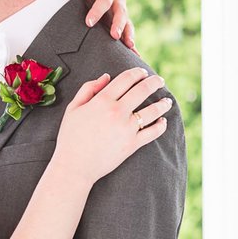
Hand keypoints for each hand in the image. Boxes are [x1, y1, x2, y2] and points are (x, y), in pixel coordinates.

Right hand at [53, 68, 172, 185]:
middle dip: (154, 82)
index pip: (126, 79)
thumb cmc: (70, 137)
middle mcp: (117, 112)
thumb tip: (106, 76)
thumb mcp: (72, 109)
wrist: (74, 166)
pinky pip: (153, 132)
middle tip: (159, 81)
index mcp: (102, 100)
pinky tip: (163, 121)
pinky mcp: (132, 144)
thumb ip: (88, 89)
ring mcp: (126, 128)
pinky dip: (161, 125)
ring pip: (153, 110)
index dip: (137, 73)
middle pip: (143, 90)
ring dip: (163, 103)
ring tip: (167, 101)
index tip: (142, 72)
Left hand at [66, 0, 135, 50]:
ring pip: (127, 23)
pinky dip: (131, 45)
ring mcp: (119, 15)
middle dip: (118, 24)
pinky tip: (135, 55)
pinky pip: (127, 35)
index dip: (98, 10)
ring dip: (128, 34)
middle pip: (121, 12)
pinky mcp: (118, 26)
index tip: (88, 22)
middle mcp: (116, 2)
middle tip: (114, 35)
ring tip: (129, 45)